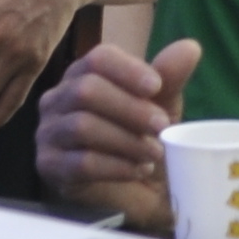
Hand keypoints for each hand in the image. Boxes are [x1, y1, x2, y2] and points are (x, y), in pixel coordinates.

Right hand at [33, 40, 202, 232]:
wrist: (138, 191)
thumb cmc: (142, 138)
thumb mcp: (161, 106)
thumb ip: (170, 78)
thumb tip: (190, 47)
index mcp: (83, 75)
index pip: (98, 59)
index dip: (128, 70)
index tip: (156, 87)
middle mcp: (58, 99)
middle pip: (87, 90)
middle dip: (130, 109)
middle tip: (161, 127)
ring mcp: (48, 133)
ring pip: (82, 127)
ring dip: (126, 140)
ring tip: (154, 153)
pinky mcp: (50, 166)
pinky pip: (81, 162)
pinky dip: (116, 166)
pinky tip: (138, 170)